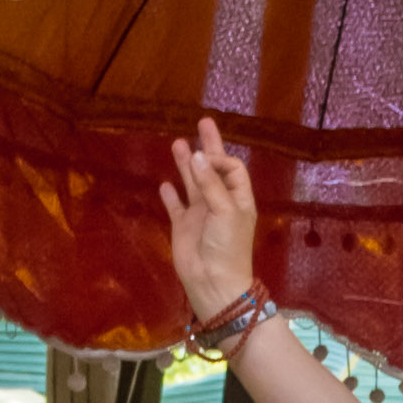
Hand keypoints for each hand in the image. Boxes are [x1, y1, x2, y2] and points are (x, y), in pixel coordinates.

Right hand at [163, 115, 260, 330]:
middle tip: (203, 121)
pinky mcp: (182, 226)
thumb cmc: (228, 246)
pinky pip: (175, 206)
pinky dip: (170, 195)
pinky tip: (165, 183)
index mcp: (237, 198)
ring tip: (177, 143)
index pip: (232, 167)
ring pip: (192, 182)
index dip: (220, 158)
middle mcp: (219, 202)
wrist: (213, 281)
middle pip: (213, 168)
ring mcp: (200, 214)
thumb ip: (209, 183)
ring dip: (186, 164)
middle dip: (208, 146)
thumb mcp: (225, 210)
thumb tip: (195, 156)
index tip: (206, 158)